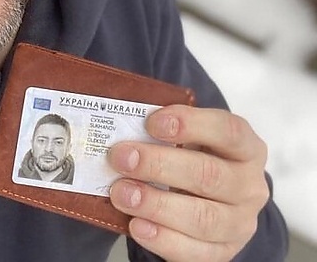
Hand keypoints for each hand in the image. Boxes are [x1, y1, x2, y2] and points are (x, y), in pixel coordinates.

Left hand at [108, 105, 269, 261]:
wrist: (210, 197)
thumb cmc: (194, 155)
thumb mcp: (189, 134)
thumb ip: (165, 127)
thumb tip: (121, 123)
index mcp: (247, 147)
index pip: (228, 131)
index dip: (190, 123)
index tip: (151, 122)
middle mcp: (249, 186)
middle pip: (208, 175)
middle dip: (159, 165)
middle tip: (121, 157)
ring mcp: (240, 223)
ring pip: (202, 218)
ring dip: (156, 204)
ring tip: (121, 193)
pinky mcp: (223, 252)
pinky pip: (194, 252)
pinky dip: (162, 239)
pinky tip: (136, 225)